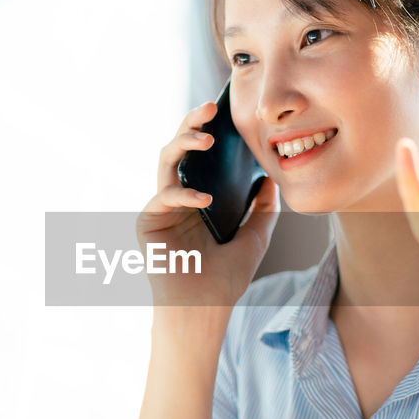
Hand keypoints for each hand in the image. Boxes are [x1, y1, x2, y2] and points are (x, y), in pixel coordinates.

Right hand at [138, 100, 279, 308]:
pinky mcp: (147, 223)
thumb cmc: (225, 279)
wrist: (205, 311)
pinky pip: (162, 197)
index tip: (227, 111)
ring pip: (165, 161)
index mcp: (197, 196)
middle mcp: (176, 197)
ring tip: (206, 137)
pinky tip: (204, 198)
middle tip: (209, 108)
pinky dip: (183, 194)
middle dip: (191, 123)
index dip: (210, 129)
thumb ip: (262, 208)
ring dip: (183, 143)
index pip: (201, 154)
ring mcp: (160, 207)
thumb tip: (271, 178)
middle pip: (179, 148)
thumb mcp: (255, 237)